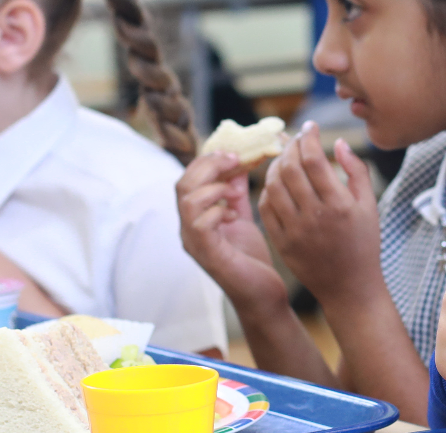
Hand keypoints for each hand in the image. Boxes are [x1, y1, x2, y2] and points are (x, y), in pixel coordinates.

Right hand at [176, 151, 285, 311]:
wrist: (262, 293)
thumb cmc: (251, 258)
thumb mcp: (242, 215)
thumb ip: (235, 191)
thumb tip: (238, 162)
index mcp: (194, 217)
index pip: (187, 178)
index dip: (207, 160)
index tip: (232, 152)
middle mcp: (188, 228)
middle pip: (182, 184)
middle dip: (209, 165)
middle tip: (234, 160)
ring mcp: (193, 243)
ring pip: (187, 200)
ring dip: (214, 187)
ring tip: (235, 192)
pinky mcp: (206, 255)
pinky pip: (200, 224)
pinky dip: (218, 210)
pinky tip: (234, 214)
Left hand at [257, 122, 381, 302]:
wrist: (350, 287)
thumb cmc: (364, 243)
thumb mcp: (370, 206)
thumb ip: (356, 171)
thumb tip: (338, 142)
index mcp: (338, 205)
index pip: (314, 159)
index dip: (308, 137)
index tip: (310, 126)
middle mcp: (314, 216)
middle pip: (290, 168)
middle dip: (290, 146)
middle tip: (295, 138)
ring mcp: (294, 231)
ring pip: (273, 185)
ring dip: (276, 165)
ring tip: (286, 157)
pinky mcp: (281, 242)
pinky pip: (266, 207)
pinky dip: (268, 189)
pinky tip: (278, 181)